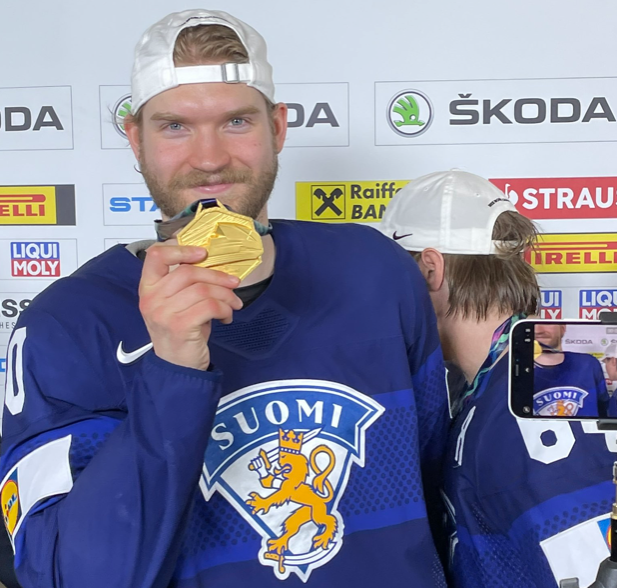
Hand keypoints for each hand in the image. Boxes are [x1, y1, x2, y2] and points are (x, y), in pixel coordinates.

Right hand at [138, 242, 242, 369]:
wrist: (177, 367)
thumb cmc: (180, 333)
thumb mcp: (176, 304)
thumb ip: (185, 284)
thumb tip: (214, 266)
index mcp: (148, 288)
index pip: (156, 256)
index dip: (181, 250)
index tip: (202, 253)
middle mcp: (151, 299)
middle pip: (188, 272)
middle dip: (217, 276)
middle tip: (233, 283)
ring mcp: (163, 313)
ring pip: (203, 289)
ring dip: (226, 295)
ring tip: (232, 304)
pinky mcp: (179, 325)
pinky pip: (210, 306)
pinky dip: (225, 309)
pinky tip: (226, 317)